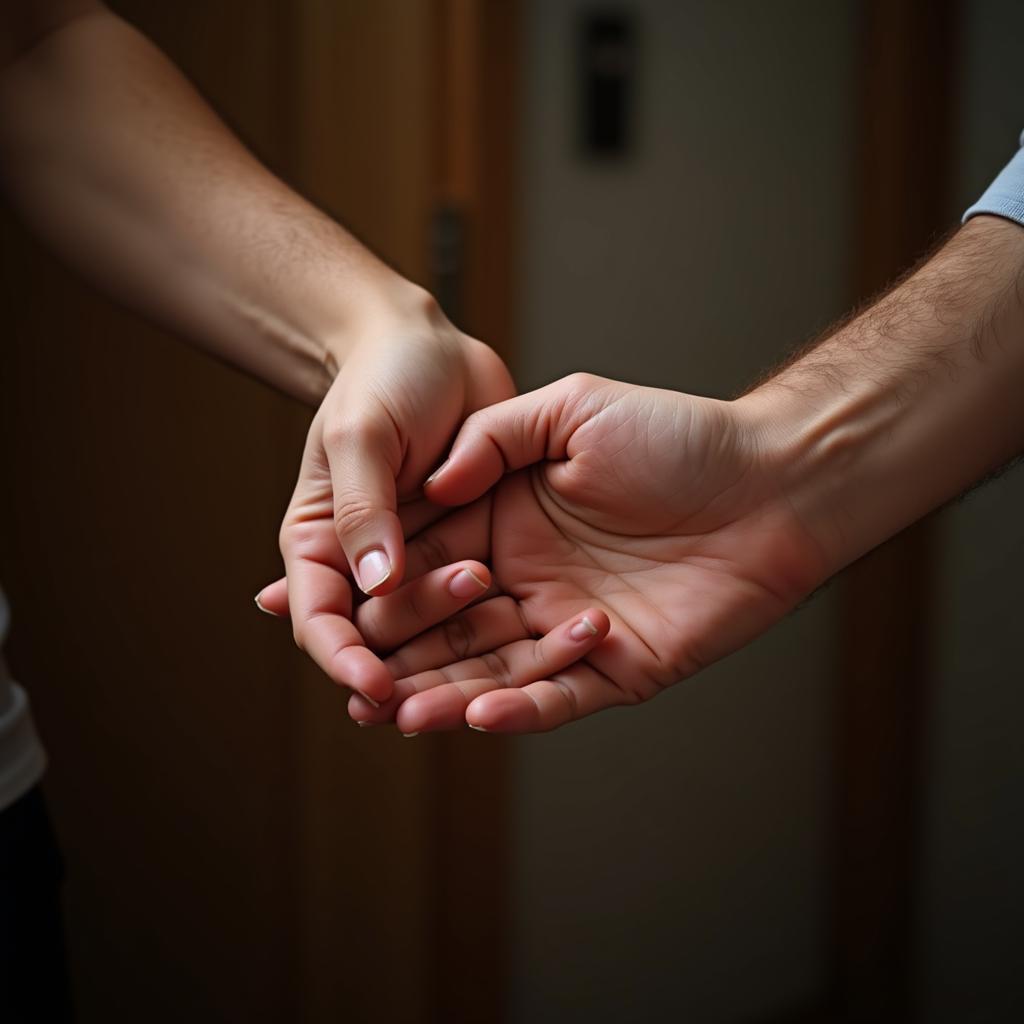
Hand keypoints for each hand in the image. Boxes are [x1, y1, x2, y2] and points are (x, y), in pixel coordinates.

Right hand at [264, 287, 513, 705]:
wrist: (443, 354)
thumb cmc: (387, 380)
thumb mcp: (366, 434)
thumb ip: (365, 507)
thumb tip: (372, 584)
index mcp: (328, 543)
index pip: (322, 618)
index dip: (344, 659)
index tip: (374, 686)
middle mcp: (379, 568)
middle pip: (384, 642)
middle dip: (407, 673)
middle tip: (441, 676)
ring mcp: (433, 569)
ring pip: (442, 642)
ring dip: (461, 674)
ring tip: (493, 698)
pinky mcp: (487, 564)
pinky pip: (496, 616)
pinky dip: (514, 640)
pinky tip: (547, 649)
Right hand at [342, 373, 828, 731]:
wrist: (770, 479)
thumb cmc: (677, 434)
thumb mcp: (571, 409)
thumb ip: (494, 439)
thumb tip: (431, 486)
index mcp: (508, 524)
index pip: (425, 564)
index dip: (376, 588)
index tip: (311, 605)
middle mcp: (530, 580)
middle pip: (448, 630)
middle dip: (399, 657)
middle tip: (349, 682)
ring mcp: (571, 627)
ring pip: (492, 671)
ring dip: (444, 694)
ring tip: (397, 711)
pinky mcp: (619, 666)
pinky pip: (559, 695)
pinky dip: (518, 706)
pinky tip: (474, 710)